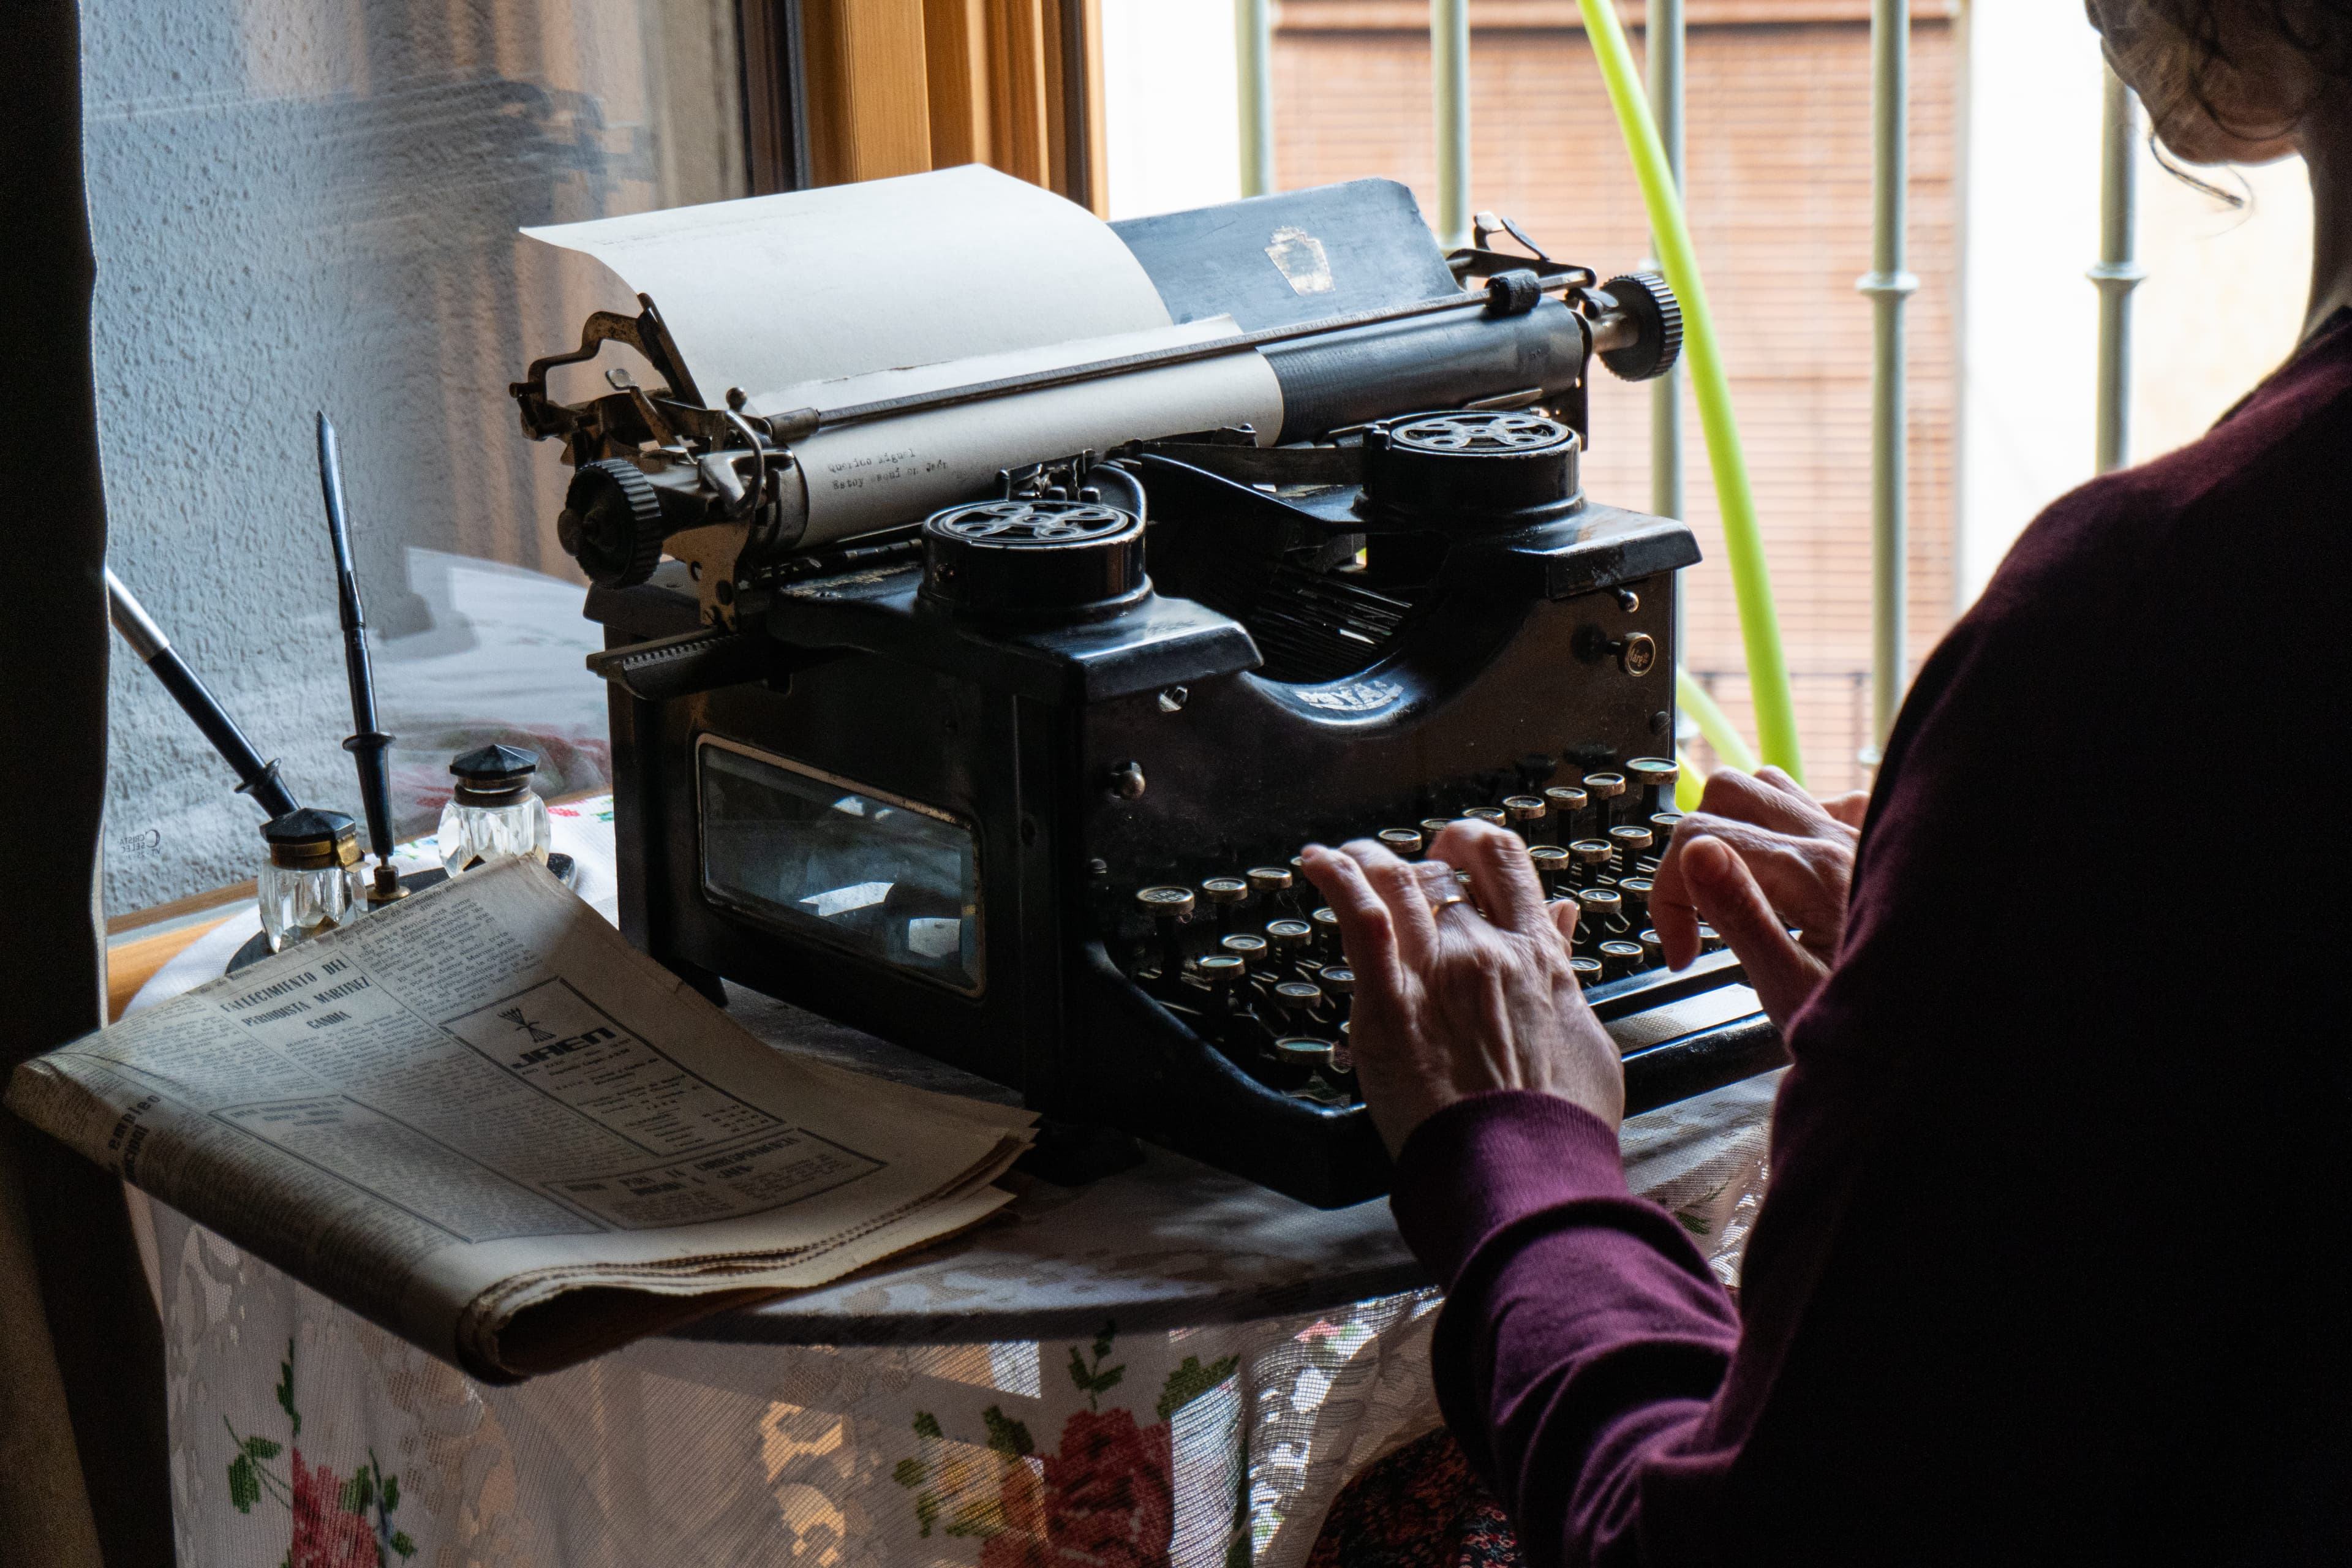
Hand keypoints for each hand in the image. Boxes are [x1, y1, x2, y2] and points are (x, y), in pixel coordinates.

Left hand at [1300, 820, 1622, 1157]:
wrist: (1525, 1171)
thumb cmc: (1557, 1120)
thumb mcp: (1584, 1034)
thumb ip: (1565, 968)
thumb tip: (1564, 918)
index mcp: (1536, 955)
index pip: (1505, 863)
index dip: (1473, 842)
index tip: (1455, 846)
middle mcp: (1487, 951)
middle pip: (1440, 874)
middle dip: (1412, 865)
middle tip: (1392, 871)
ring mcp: (1437, 974)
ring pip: (1397, 881)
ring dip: (1365, 859)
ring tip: (1343, 856)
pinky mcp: (1390, 1005)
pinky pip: (1360, 921)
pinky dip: (1335, 880)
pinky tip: (1314, 862)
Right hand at [1648, 767, 1865, 1031]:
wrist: (1964, 1029)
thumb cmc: (1884, 1025)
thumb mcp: (1793, 989)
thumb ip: (1740, 916)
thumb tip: (1693, 853)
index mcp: (1810, 872)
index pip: (1697, 839)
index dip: (1667, 900)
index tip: (1682, 954)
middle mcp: (1834, 837)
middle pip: (1726, 794)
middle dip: (1693, 850)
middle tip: (1701, 917)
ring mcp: (1856, 833)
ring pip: (1770, 786)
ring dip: (1738, 828)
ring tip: (1741, 890)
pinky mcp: (1873, 843)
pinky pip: (1820, 802)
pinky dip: (1792, 825)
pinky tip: (1794, 874)